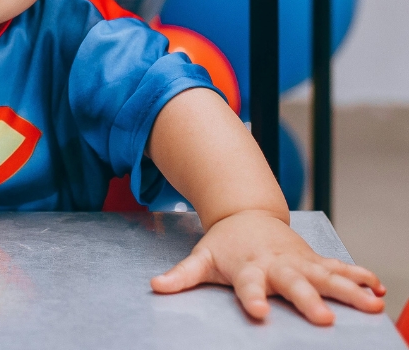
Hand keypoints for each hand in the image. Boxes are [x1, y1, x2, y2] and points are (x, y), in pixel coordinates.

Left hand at [150, 210, 384, 324]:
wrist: (246, 212)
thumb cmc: (225, 244)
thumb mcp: (202, 257)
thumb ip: (182, 276)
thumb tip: (155, 287)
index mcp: (247, 267)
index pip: (247, 285)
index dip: (251, 298)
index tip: (257, 312)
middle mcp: (275, 264)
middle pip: (292, 283)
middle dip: (308, 299)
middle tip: (323, 319)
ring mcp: (297, 261)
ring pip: (324, 275)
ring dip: (347, 290)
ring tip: (369, 304)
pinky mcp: (313, 259)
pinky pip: (339, 269)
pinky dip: (359, 277)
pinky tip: (378, 289)